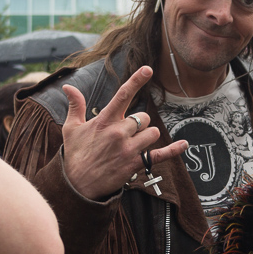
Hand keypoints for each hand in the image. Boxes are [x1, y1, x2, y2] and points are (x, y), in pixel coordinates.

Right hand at [60, 66, 188, 200]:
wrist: (77, 185)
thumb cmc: (75, 154)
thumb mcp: (71, 128)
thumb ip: (75, 105)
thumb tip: (68, 86)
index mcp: (104, 121)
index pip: (122, 95)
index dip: (136, 81)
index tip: (148, 69)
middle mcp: (118, 133)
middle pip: (143, 117)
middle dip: (139, 123)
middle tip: (126, 133)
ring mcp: (128, 149)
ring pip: (152, 133)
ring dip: (147, 136)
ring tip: (134, 144)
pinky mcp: (135, 164)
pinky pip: (159, 155)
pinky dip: (173, 150)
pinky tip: (184, 144)